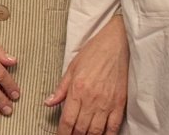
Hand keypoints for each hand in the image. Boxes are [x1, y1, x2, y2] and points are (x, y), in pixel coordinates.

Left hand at [45, 14, 127, 134]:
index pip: (67, 120)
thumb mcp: (72, 67)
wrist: (117, 43)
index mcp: (77, 90)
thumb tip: (48, 102)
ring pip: (96, 131)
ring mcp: (107, 103)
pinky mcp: (120, 104)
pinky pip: (113, 127)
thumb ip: (60, 88)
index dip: (62, 133)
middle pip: (81, 129)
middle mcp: (92, 99)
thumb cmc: (94, 52)